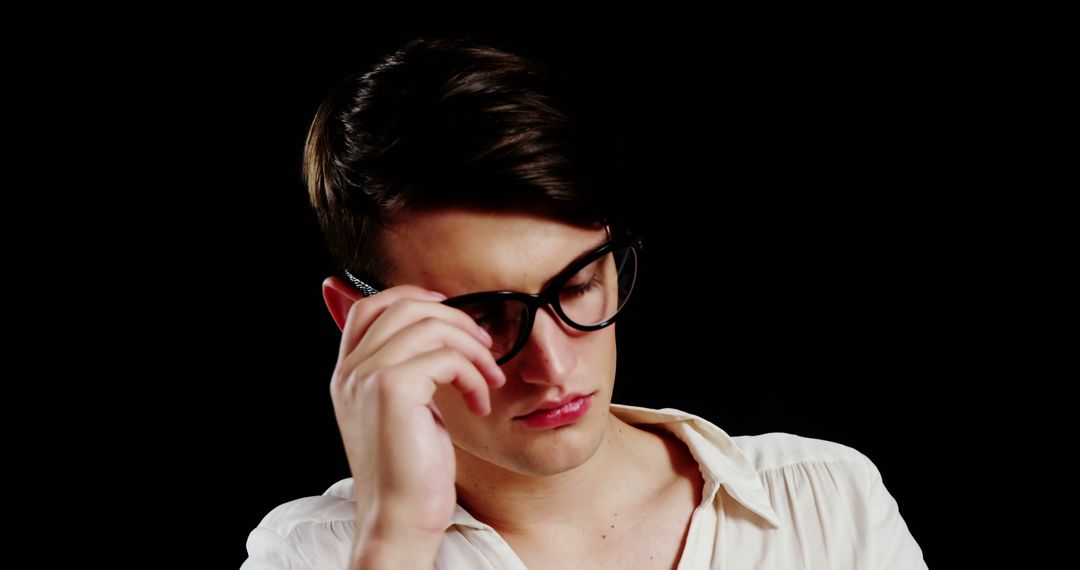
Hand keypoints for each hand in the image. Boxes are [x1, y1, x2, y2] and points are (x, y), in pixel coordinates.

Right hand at [329, 285, 505, 566]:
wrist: (399, 519)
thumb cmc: (410, 471)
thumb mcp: (404, 411)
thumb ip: (407, 372)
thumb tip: (439, 337)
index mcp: (348, 374)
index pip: (370, 307)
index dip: (412, 297)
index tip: (450, 311)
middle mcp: (350, 371)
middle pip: (403, 306)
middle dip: (454, 319)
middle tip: (484, 347)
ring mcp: (367, 377)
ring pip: (429, 326)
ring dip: (471, 348)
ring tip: (489, 378)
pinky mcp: (393, 389)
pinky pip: (446, 357)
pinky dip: (473, 374)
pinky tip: (480, 401)